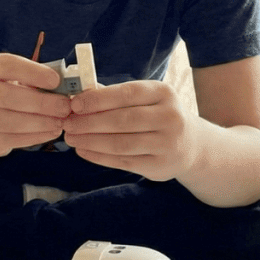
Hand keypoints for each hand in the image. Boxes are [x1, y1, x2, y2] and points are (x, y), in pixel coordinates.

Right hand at [0, 53, 71, 157]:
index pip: (6, 65)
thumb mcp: (14, 80)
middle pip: (6, 96)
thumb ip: (35, 80)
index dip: (32, 72)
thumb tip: (66, 85)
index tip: (56, 80)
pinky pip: (9, 139)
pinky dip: (33, 137)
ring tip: (60, 122)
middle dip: (40, 102)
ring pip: (7, 121)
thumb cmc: (6, 94)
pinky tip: (51, 132)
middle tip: (65, 106)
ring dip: (39, 122)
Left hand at [62, 80, 199, 180]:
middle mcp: (169, 117)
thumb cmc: (158, 115)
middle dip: (89, 122)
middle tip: (67, 123)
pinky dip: (99, 156)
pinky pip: (123, 161)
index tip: (74, 104)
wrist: (192, 145)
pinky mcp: (160, 166)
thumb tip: (80, 93)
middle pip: (122, 120)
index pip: (127, 93)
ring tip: (71, 138)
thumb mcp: (146, 99)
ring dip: (91, 141)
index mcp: (164, 93)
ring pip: (121, 143)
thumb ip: (115, 96)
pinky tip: (83, 151)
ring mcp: (167, 144)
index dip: (98, 99)